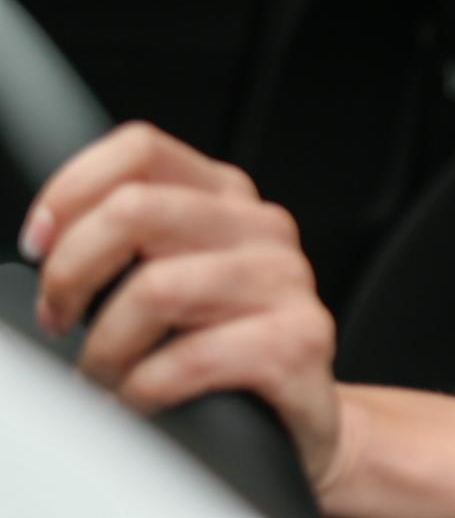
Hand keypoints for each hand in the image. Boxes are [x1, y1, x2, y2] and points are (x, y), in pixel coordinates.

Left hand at [20, 121, 342, 487]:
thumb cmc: (220, 350)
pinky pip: (190, 360)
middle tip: (60, 317)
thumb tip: (46, 236)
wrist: (296, 420)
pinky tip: (139, 399)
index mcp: (227, 197)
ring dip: (105, 346)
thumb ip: (129, 242)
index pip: (141, 148)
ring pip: (157, 287)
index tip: (39, 243)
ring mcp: (287, 280)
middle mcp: (262, 227)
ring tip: (103, 372)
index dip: (71, 190)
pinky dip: (142, 389)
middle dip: (71, 270)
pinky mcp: (301, 340)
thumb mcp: (173, 277)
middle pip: (137, 208)